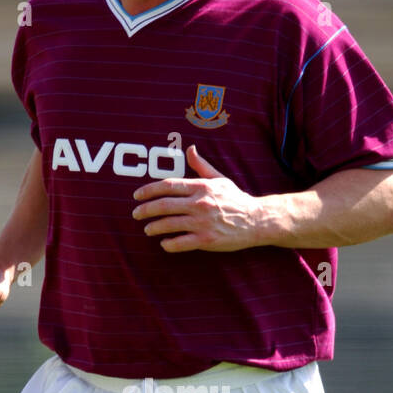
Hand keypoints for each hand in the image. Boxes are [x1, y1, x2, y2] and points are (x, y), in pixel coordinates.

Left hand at [132, 145, 263, 252]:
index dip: (149, 190)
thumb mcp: (220, 179)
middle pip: (164, 205)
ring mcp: (203, 223)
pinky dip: (169, 244)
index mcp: (201, 187)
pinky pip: (181, 243)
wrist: (256, 220)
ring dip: (154, 227)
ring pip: (169, 224)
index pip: (168, 185)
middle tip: (135, 214)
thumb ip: (201, 166)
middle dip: (145, 210)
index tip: (136, 196)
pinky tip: (164, 243)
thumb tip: (190, 149)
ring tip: (147, 229)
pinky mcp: (207, 240)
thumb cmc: (236, 199)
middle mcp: (200, 203)